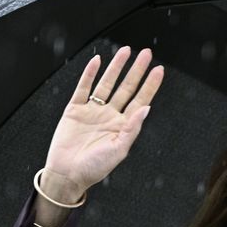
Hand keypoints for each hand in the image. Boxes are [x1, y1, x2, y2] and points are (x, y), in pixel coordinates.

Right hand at [41, 46, 163, 200]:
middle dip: (136, 70)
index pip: (140, 100)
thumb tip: (146, 108)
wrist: (67, 175)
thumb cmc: (94, 168)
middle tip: (146, 53)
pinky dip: (90, 74)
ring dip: (116, 67)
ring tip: (126, 51)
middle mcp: (110, 115)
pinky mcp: (74, 109)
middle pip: (126, 87)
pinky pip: (83, 88)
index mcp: (123, 125)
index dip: (150, 85)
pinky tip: (98, 61)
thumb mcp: (119, 150)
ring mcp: (93, 111)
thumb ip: (132, 128)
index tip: (159, 70)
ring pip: (107, 83)